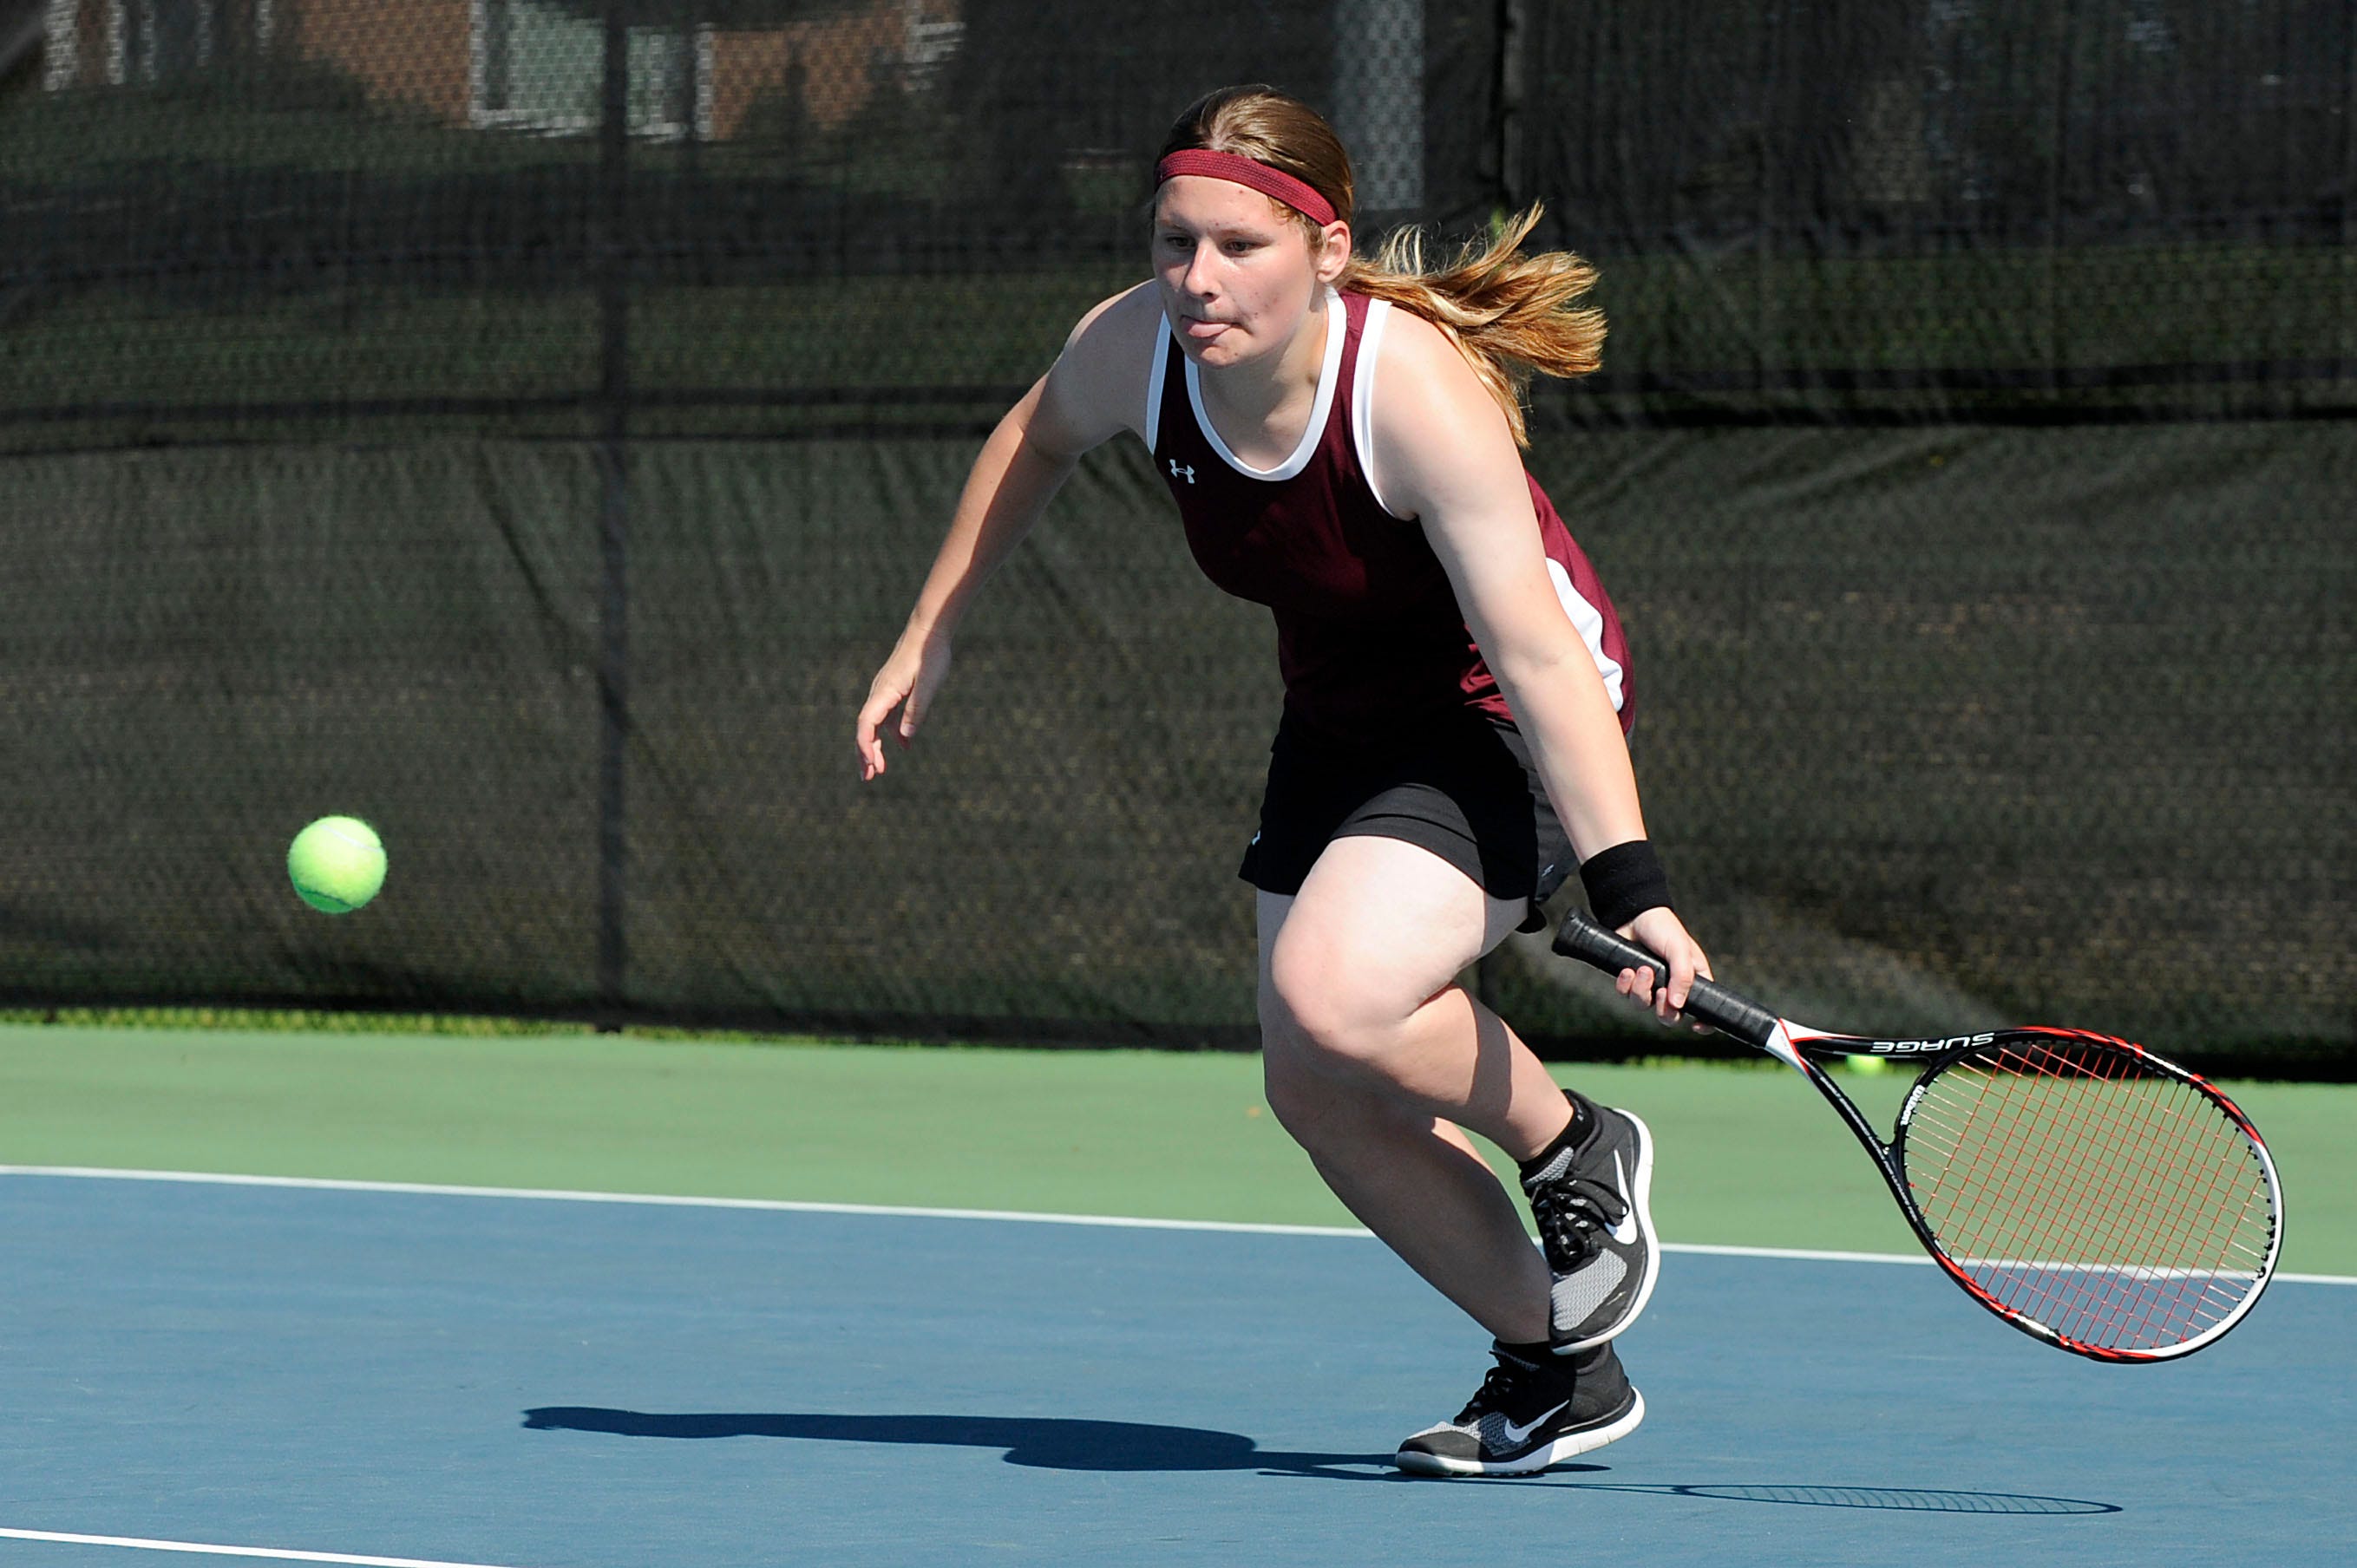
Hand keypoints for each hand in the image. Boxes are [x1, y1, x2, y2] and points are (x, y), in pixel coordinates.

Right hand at [854, 629, 953, 780]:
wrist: (928, 630)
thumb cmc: (930, 655)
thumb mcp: (929, 685)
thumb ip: (917, 710)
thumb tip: (905, 737)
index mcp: (884, 692)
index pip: (866, 725)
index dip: (865, 747)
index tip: (871, 767)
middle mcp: (879, 692)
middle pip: (865, 728)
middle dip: (865, 754)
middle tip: (868, 778)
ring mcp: (885, 690)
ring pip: (874, 724)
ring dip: (876, 746)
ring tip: (881, 769)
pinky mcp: (894, 689)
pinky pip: (887, 716)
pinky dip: (891, 732)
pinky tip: (903, 745)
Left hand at [1614, 906, 1712, 1027]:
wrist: (1633, 914)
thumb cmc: (1664, 928)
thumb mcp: (1679, 950)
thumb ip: (1682, 977)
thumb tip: (1678, 1005)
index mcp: (1693, 980)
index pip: (1704, 1009)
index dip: (1704, 1023)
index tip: (1696, 1025)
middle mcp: (1672, 986)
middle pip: (1670, 1017)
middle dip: (1664, 1010)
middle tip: (1661, 991)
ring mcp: (1650, 985)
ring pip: (1644, 1006)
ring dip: (1642, 990)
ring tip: (1642, 969)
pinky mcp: (1630, 980)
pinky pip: (1625, 994)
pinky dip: (1625, 985)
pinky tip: (1628, 970)